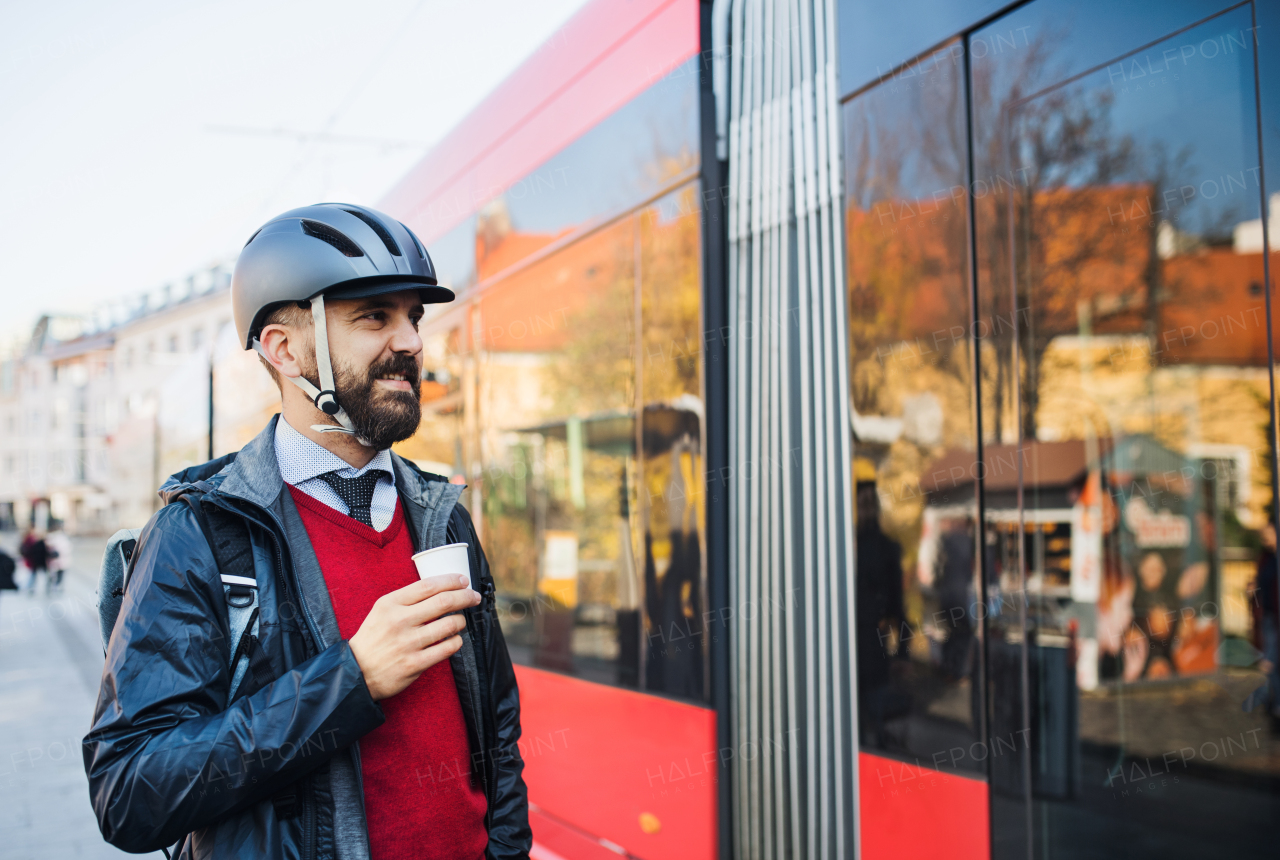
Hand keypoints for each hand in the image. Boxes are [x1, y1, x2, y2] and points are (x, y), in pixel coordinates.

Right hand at [348, 574, 480, 700]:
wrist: (356, 672)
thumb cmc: (373, 638)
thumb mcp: (382, 610)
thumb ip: (407, 599)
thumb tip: (440, 588)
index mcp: (390, 603)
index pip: (428, 585)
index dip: (451, 580)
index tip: (463, 580)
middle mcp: (399, 621)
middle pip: (444, 601)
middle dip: (465, 597)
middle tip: (474, 597)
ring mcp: (408, 643)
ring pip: (449, 625)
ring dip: (461, 621)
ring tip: (459, 621)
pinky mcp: (415, 664)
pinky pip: (447, 649)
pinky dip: (456, 642)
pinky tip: (454, 640)